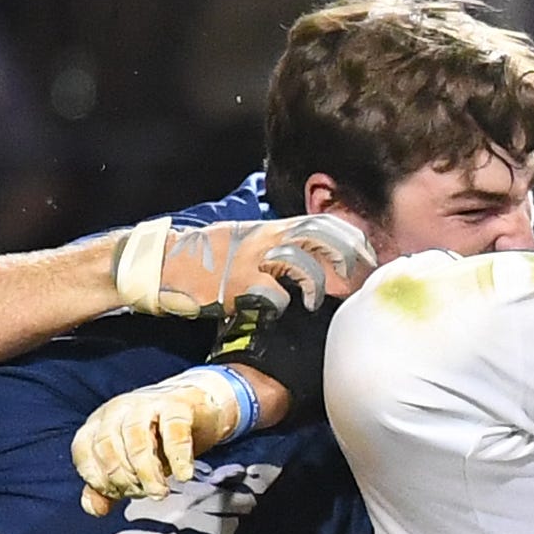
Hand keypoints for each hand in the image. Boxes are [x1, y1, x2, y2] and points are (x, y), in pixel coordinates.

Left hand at [74, 366, 256, 515]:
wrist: (197, 410)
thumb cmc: (157, 439)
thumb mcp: (127, 464)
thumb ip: (107, 486)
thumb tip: (94, 509)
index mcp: (99, 421)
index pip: (84, 449)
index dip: (97, 477)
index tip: (118, 493)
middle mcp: (118, 408)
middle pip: (108, 445)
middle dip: (123, 478)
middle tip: (143, 494)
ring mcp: (147, 404)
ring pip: (137, 438)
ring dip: (147, 472)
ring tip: (160, 491)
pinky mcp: (177, 406)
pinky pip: (174, 431)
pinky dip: (178, 457)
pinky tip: (184, 475)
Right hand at [112, 213, 374, 320]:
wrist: (165, 263)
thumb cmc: (209, 256)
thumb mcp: (248, 239)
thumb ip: (280, 243)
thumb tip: (316, 256)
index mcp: (271, 227)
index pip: (323, 222)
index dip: (350, 238)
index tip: (368, 256)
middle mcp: (266, 239)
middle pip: (320, 239)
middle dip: (346, 261)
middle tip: (358, 284)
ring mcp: (252, 260)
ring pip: (300, 263)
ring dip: (317, 284)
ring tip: (318, 302)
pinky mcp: (237, 285)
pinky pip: (272, 293)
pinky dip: (284, 304)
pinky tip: (285, 311)